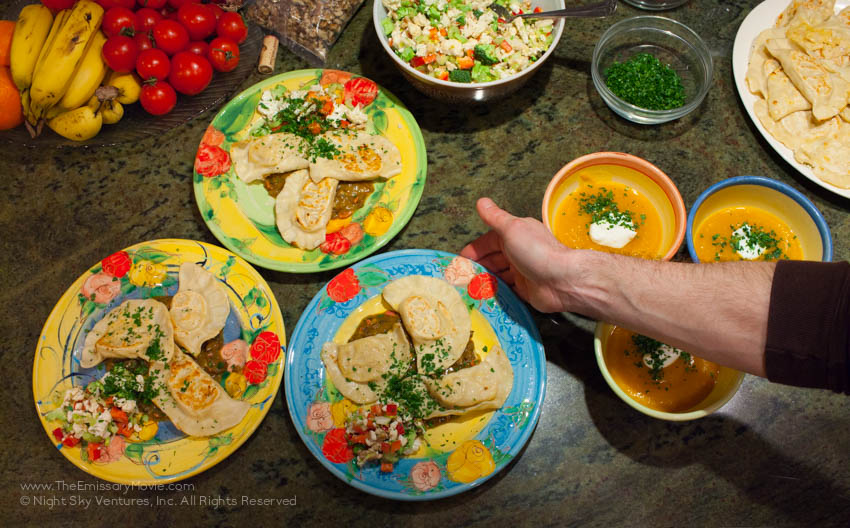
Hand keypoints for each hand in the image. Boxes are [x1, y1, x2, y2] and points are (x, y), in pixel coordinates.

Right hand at [460, 198, 574, 312]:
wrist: (562, 280)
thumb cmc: (537, 251)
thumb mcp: (512, 229)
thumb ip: (494, 217)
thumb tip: (481, 201)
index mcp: (515, 235)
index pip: (488, 242)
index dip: (473, 250)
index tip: (460, 261)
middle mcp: (518, 252)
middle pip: (492, 259)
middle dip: (477, 267)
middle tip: (462, 278)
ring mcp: (522, 272)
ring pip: (498, 276)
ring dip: (485, 281)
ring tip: (470, 289)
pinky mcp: (525, 290)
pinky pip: (506, 291)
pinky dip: (496, 293)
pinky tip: (485, 297)